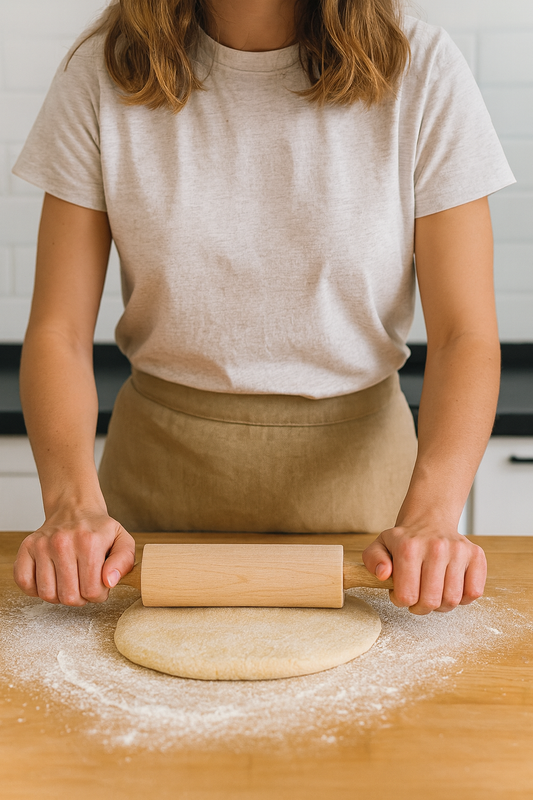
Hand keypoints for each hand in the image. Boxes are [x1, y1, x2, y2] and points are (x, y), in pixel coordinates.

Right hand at [13, 509, 135, 605]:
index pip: (92, 591)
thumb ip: (124, 561)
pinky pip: (24, 582)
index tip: (99, 584)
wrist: (75, 509)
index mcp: (89, 542)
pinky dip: (36, 589)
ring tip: (69, 582)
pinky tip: (50, 580)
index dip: (98, 595)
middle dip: (80, 598)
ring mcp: (42, 545)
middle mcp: (63, 542)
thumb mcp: (122, 540)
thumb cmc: (99, 530)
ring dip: (59, 595)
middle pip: (69, 597)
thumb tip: (109, 581)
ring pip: (47, 594)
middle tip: (84, 584)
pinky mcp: (26, 548)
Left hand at [362, 523, 486, 614]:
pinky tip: (449, 588)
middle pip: (431, 601)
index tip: (401, 593)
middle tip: (417, 598)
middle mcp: (436, 547)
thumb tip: (384, 574)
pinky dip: (462, 599)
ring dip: (440, 605)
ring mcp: (458, 550)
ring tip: (432, 592)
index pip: (407, 595)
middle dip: (421, 607)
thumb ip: (373, 560)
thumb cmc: (404, 540)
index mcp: (408, 547)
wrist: (429, 520)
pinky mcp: (476, 555)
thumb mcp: (380, 545)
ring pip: (452, 600)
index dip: (401, 601)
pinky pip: (473, 593)